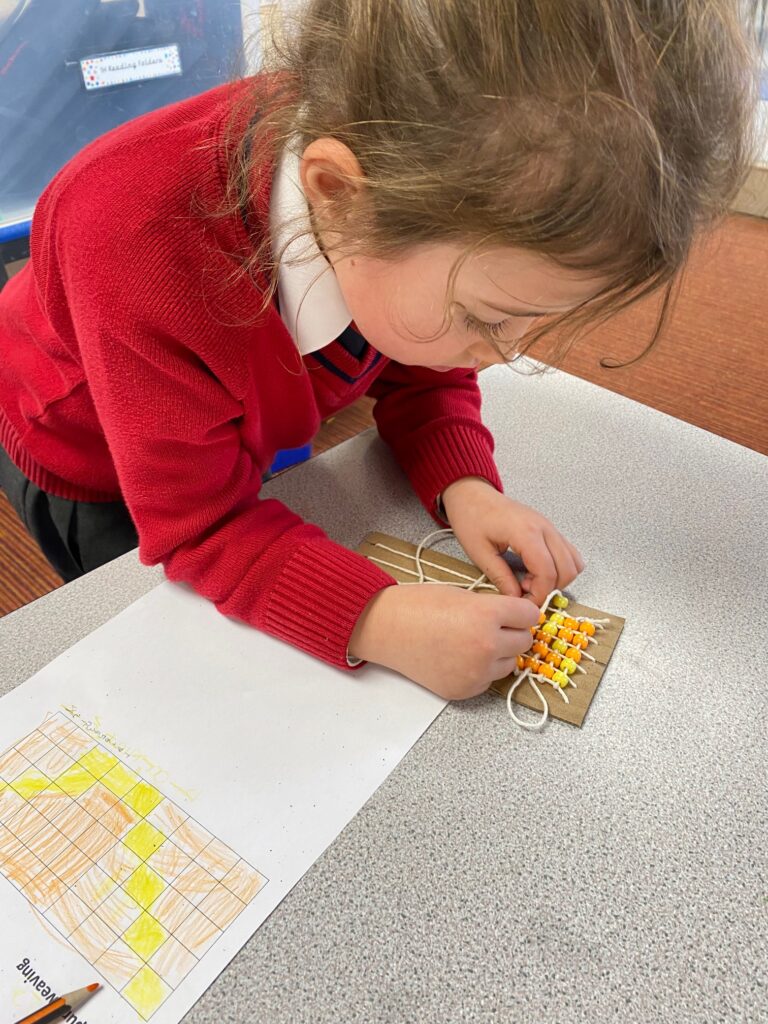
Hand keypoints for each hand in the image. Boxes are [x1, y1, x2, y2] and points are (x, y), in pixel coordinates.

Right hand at [348, 583, 539, 699]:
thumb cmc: (418, 606)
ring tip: (472, 642)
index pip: (530, 616)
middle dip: (513, 632)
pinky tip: (460, 656)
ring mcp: (476, 672)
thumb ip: (494, 608)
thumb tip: (519, 620)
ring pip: (509, 664)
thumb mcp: (464, 595)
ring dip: (499, 654)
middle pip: (524, 641)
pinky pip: (488, 680)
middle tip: (494, 626)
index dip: (521, 612)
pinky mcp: (464, 689)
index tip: (515, 612)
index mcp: (486, 615)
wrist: (386, 628)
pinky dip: (480, 670)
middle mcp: (486, 646)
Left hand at [442, 477, 584, 605]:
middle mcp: (544, 528)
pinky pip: (568, 552)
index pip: (547, 572)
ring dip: (557, 578)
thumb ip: (501, 577)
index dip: (539, 594)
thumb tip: (516, 599)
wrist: (473, 494)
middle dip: (549, 588)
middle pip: (567, 569)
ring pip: (574, 562)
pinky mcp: (549, 529)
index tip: (524, 603)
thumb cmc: (472, 518)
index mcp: (526, 532)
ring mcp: (549, 527)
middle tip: (525, 590)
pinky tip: (535, 569)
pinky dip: (559, 567)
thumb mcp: (479, 552)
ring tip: (530, 579)